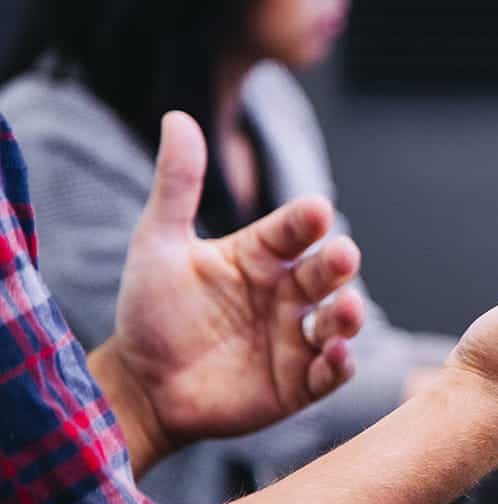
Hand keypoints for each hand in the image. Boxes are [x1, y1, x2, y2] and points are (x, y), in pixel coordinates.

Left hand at [93, 112, 364, 470]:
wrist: (141, 386)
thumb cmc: (151, 312)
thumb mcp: (158, 244)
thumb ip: (177, 185)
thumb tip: (178, 117)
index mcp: (260, 256)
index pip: (293, 230)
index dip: (306, 220)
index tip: (315, 210)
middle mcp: (286, 294)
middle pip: (325, 273)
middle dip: (338, 264)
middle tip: (342, 256)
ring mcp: (296, 338)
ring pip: (338, 321)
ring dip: (349, 315)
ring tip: (346, 309)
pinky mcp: (299, 383)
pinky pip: (330, 372)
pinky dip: (340, 364)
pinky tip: (336, 354)